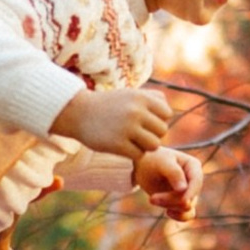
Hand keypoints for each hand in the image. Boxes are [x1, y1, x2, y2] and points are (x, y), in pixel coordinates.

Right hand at [56, 82, 173, 157]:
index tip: (145, 121)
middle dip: (153, 134)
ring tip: (133, 140)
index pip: (167, 114)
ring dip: (145, 146)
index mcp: (141, 97)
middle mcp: (136, 111)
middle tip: (138, 133)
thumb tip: (170, 113)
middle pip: (162, 131)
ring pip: (154, 145)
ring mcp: (127, 128)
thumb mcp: (131, 94)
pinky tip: (123, 147)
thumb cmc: (109, 105)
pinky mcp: (117, 145)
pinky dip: (133, 154)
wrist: (78, 113)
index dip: (158, 119)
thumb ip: (153, 98)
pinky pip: (139, 155)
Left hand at [134, 147, 203, 220]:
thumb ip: (174, 173)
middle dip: (171, 199)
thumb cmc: (152, 160)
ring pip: (186, 207)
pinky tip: (167, 212)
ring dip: (169, 205)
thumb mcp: (161, 163)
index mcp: (193, 166)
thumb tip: (184, 189)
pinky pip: (187, 215)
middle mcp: (194, 180)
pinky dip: (178, 216)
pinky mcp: (183, 202)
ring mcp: (189, 192)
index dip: (191, 192)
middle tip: (151, 198)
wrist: (143, 167)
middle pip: (190, 197)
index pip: (196, 182)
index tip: (183, 201)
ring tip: (152, 199)